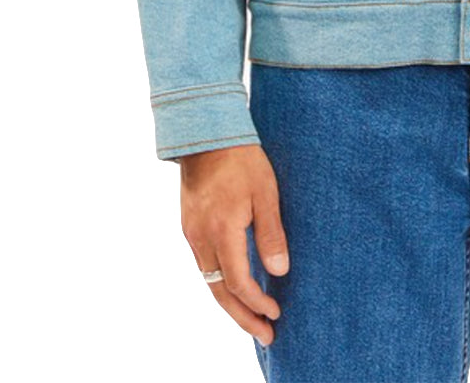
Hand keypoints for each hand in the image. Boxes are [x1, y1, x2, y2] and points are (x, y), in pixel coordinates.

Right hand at [179, 144, 289, 346]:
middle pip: (218, 292)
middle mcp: (200, 238)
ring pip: (208, 281)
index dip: (256, 303)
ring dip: (230, 303)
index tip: (276, 313)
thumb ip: (271, 233)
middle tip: (266, 335)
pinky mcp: (189, 225)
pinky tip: (233, 286)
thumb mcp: (265, 192)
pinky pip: (204, 264)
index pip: (237, 282)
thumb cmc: (241, 159)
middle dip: (242, 317)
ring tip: (252, 318)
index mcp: (221, 231)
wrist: (206, 134)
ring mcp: (191, 233)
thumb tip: (279, 272)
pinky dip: (219, 283)